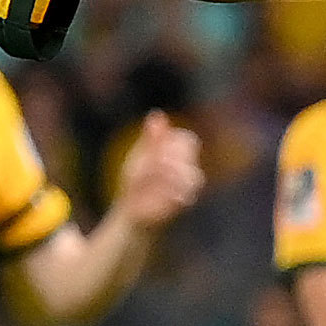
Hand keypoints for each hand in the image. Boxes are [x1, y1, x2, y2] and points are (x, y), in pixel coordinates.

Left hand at [113, 110, 203, 226]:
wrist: (132, 211)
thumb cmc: (136, 183)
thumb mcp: (139, 156)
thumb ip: (150, 138)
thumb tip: (157, 114)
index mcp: (178, 155)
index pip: (188, 139)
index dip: (173, 142)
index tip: (156, 149)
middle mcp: (187, 170)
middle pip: (190, 155)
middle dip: (170, 157)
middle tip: (151, 164)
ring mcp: (187, 188)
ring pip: (194, 176)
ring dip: (171, 173)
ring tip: (152, 177)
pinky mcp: (182, 205)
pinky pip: (185, 196)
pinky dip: (170, 192)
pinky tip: (156, 191)